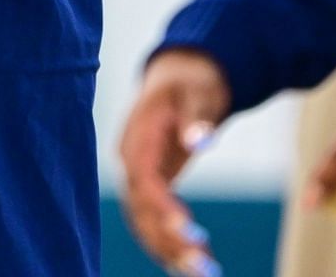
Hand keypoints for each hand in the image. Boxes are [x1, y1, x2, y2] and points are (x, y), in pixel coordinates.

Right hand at [118, 49, 231, 276]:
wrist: (177, 78)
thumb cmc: (189, 85)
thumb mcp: (196, 95)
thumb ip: (195, 118)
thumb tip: (199, 141)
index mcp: (138, 137)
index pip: (143, 178)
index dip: (160, 206)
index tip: (187, 228)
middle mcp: (131, 161)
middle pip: (140, 209)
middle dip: (167, 240)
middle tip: (202, 266)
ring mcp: (137, 176)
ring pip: (144, 222)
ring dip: (169, 250)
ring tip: (204, 272)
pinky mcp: (149, 187)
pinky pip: (153, 220)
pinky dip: (170, 243)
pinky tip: (194, 263)